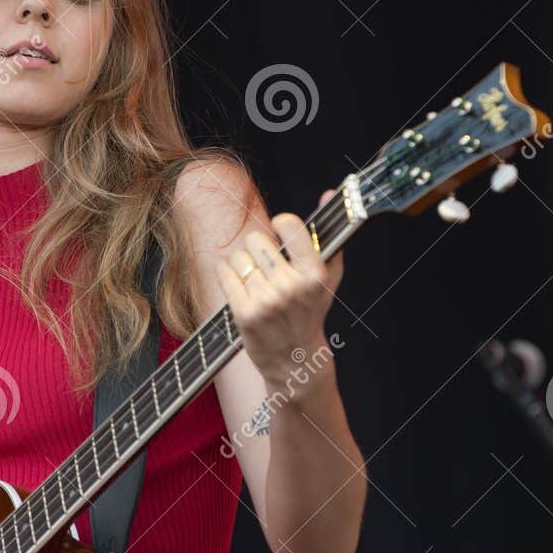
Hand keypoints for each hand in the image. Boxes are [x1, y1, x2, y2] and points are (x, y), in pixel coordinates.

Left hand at [216, 189, 344, 393]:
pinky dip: (228, 274)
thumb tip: (328, 193)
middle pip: (256, 239)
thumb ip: (328, 233)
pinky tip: (241, 285)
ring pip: (238, 256)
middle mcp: (292, 286)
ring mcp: (267, 301)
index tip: (281, 232)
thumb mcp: (328, 275)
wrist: (295, 359)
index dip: (281, 225)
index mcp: (315, 273)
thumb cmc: (311, 310)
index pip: (288, 224)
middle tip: (267, 265)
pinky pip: (225, 273)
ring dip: (243, 264)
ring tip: (256, 280)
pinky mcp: (244, 314)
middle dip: (259, 248)